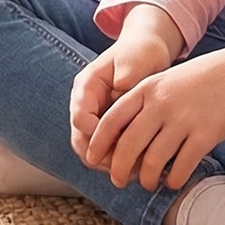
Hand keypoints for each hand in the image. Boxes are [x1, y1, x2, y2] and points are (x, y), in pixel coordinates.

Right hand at [70, 6, 181, 165]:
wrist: (145, 53)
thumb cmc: (140, 53)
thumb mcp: (136, 58)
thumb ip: (128, 72)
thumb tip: (122, 85)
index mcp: (86, 86)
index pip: (80, 117)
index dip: (96, 134)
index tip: (120, 144)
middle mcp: (84, 105)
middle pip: (80, 140)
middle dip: (101, 157)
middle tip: (125, 168)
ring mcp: (93, 118)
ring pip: (90, 150)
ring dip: (109, 163)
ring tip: (134, 171)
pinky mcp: (106, 128)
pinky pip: (105, 150)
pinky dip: (119, 160)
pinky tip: (139, 166)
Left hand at [84, 46, 224, 191]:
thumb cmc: (204, 80)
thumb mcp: (167, 81)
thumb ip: (145, 102)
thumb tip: (123, 136)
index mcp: (147, 88)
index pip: (112, 119)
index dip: (98, 142)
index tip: (91, 158)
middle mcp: (161, 104)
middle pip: (128, 144)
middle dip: (119, 168)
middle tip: (118, 181)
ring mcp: (183, 119)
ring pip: (153, 160)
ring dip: (146, 178)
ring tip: (147, 184)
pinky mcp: (206, 134)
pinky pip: (181, 166)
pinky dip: (173, 179)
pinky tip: (172, 182)